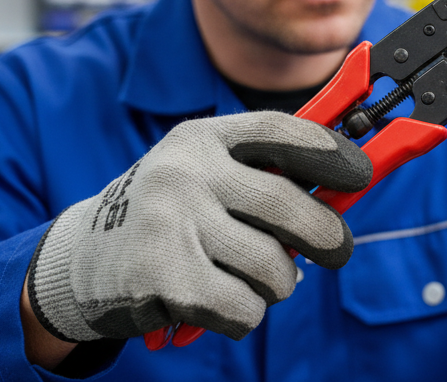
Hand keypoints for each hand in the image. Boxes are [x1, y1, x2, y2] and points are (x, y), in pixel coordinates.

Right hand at [25, 112, 371, 342]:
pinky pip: (243, 308)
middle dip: (327, 235)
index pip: (279, 131)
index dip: (329, 152)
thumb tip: (350, 188)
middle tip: (338, 250)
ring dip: (277, 285)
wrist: (82, 260)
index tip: (364, 173)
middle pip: (286, 204)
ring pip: (270, 267)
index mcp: (203, 138)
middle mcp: (184, 173)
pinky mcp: (161, 278)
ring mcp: (169, 224)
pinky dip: (245, 314)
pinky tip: (219, 302)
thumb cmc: (172, 214)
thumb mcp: (208, 174)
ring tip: (251, 278)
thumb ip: (267, 175)